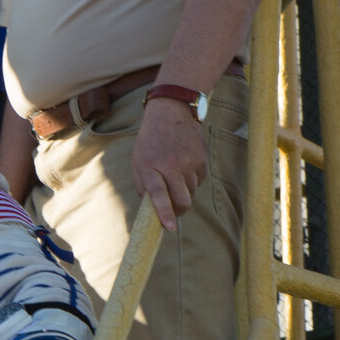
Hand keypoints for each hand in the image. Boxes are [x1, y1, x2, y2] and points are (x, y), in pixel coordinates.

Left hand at [132, 93, 207, 231]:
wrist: (171, 112)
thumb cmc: (150, 140)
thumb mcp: (138, 160)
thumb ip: (143, 184)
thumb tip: (151, 208)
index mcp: (150, 166)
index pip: (158, 194)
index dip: (164, 212)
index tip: (170, 228)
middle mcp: (171, 165)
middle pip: (183, 201)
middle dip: (178, 210)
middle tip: (172, 209)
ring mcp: (189, 162)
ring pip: (191, 193)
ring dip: (184, 193)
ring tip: (175, 178)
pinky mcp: (201, 159)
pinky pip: (199, 181)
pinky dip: (192, 181)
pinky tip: (184, 168)